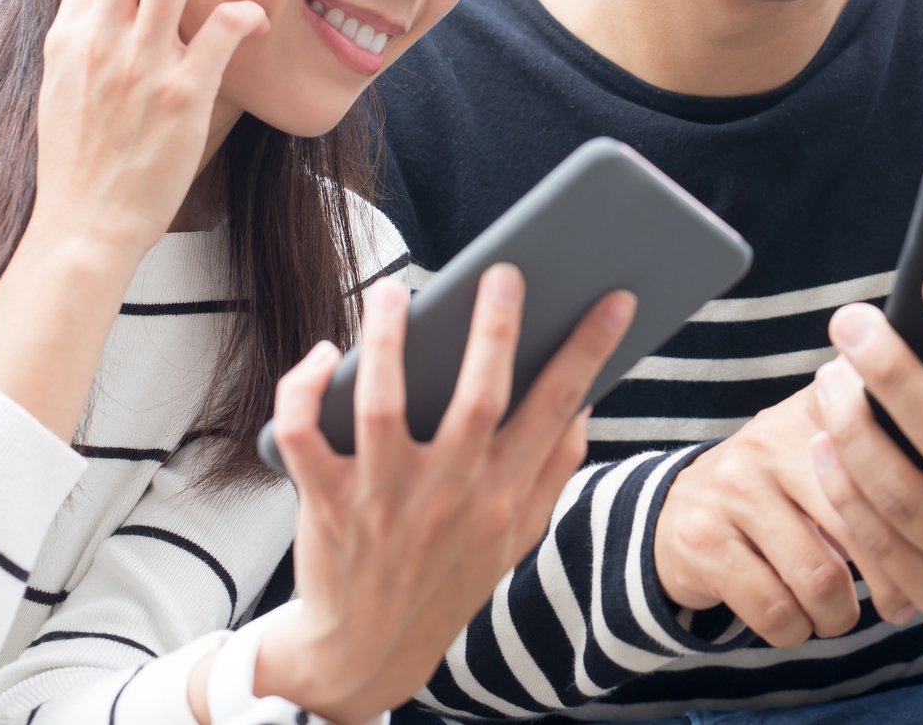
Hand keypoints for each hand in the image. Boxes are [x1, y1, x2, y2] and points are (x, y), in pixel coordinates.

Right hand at [31, 0, 264, 260]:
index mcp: (69, 34)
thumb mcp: (63, 85)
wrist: (86, 224)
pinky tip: (256, 19)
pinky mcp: (183, 96)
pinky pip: (223, 27)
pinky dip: (246, 10)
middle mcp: (100, 40)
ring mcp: (141, 66)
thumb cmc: (80, 159)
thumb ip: (86, 37)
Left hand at [254, 269, 634, 721]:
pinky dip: (307, 388)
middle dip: (495, 329)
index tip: (615, 298)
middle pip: (478, 397)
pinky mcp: (327, 500)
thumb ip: (552, 475)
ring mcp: (384, 497)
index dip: (589, 350)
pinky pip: (307, 433)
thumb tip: (582, 407)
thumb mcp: (515, 538)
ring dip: (389, 340)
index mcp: (503, 495)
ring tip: (393, 291)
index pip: (557, 408)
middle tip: (504, 271)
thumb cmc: (446, 580)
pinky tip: (324, 353)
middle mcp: (449, 493)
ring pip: (384, 402)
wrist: (367, 651)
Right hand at [654, 383, 911, 647]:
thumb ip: (892, 451)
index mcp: (821, 406)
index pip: (893, 456)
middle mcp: (775, 436)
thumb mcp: (828, 451)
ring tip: (840, 613)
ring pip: (822, 578)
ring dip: (840, 616)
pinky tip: (797, 619)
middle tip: (901, 604)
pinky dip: (795, 630)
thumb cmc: (784, 489)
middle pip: (864, 521)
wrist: (679, 511)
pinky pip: (774, 609)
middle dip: (893, 578)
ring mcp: (735, 486)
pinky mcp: (703, 538)